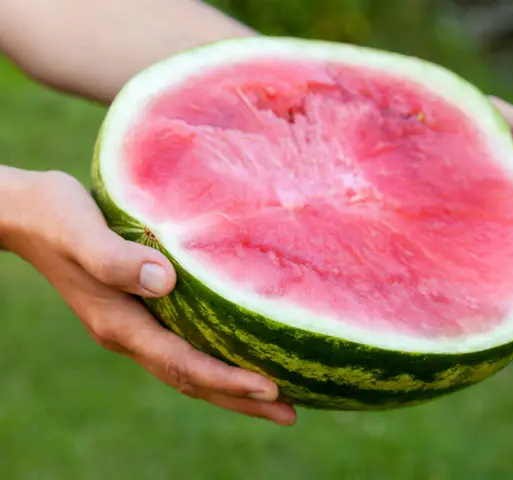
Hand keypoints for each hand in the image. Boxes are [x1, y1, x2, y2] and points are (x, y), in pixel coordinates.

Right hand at [0, 168, 295, 425]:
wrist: (28, 216)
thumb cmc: (54, 217)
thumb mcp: (81, 233)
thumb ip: (116, 260)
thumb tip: (166, 282)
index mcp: (120, 324)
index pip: (182, 364)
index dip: (226, 380)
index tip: (270, 389)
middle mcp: (130, 334)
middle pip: (191, 380)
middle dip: (240, 399)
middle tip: (289, 412)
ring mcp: (135, 327)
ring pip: (188, 369)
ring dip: (231, 388)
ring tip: (275, 398)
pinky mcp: (140, 312)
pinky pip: (183, 348)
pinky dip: (214, 362)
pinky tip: (237, 354)